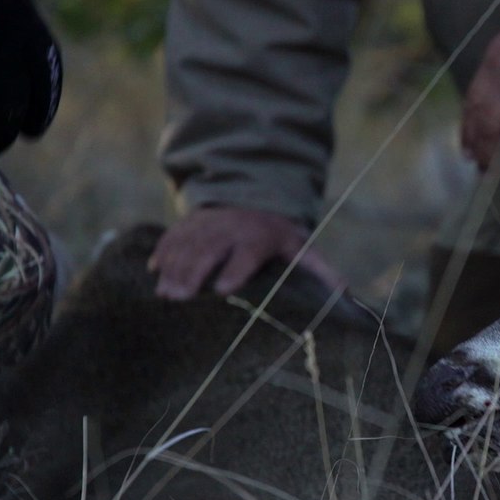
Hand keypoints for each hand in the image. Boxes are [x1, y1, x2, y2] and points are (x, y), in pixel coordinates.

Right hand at [149, 206, 343, 299]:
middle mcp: (230, 229)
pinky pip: (171, 238)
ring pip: (186, 246)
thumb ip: (321, 271)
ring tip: (164, 295)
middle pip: (208, 251)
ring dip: (173, 269)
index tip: (224, 290)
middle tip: (179, 299)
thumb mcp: (301, 249)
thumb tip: (347, 296)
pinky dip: (162, 254)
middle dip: (193, 274)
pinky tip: (152, 272)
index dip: (236, 271)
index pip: (247, 253)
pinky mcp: (187, 225)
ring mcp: (205, 225)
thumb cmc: (278, 237)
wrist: (250, 200)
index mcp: (259, 236)